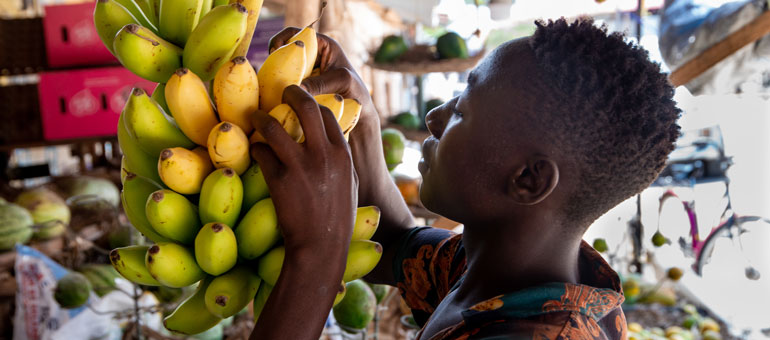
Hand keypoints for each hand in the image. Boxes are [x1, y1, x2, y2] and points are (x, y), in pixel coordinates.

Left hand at [267, 30, 415, 286]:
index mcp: (343, 155)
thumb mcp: (348, 186)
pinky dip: (254, 148)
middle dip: (291, 92)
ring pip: (274, 125)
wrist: (321, 249)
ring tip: (252, 115)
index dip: (314, 104)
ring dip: (260, 117)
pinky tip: (251, 149)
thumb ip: (340, 162)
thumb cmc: (337, 222)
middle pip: (306, 106)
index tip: (302, 103)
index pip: (328, 114)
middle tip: (280, 91)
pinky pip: (261, 151)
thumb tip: (330, 144)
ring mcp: (300, 166)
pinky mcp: (278, 179)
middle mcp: (324, 155)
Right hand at [268, 27, 378, 133]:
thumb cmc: (356, 91)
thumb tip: (297, 89)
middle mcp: (312, 56)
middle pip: (286, 50)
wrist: (359, 113)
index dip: (283, 40)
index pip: (297, 34)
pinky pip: (286, 82)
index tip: (275, 52)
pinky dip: (280, 87)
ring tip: (274, 85)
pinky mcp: (302, 86)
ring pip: (284, 67)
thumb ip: (321, 82)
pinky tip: (279, 95)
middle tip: (272, 72)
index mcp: (323, 45)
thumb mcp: (341, 82)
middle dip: (276, 59)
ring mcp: (306, 71)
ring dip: (277, 75)